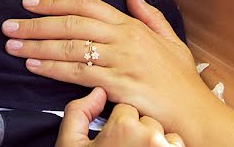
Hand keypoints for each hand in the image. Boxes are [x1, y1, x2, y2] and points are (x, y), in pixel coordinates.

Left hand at [3, 0, 208, 134]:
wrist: (194, 111)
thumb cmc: (181, 79)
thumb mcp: (169, 39)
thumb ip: (148, 15)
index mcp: (131, 25)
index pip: (86, 4)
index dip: (55, 2)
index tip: (29, 2)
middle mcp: (123, 38)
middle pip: (72, 23)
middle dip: (36, 23)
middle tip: (9, 24)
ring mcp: (119, 61)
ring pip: (71, 47)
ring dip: (37, 45)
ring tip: (12, 45)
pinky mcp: (116, 85)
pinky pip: (78, 73)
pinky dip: (52, 68)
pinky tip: (34, 65)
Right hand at [57, 87, 184, 146]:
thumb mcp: (70, 146)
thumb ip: (78, 112)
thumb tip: (98, 92)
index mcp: (124, 127)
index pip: (126, 110)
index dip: (116, 126)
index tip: (111, 143)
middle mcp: (151, 137)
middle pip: (147, 121)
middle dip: (136, 135)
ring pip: (164, 134)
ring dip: (153, 145)